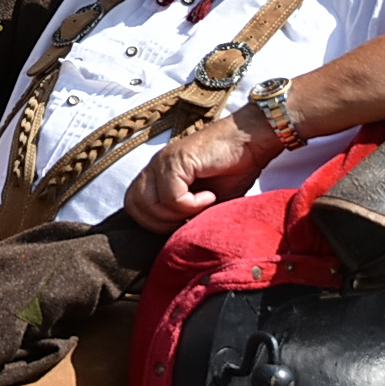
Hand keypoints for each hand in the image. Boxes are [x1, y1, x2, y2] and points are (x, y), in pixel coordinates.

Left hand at [123, 105, 282, 233]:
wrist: (251, 141)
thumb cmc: (232, 172)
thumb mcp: (203, 202)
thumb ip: (184, 215)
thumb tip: (175, 243)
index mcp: (157, 176)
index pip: (133, 207)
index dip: (154, 223)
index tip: (183, 224)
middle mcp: (155, 167)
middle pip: (134, 206)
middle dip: (161, 223)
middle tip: (189, 219)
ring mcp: (164, 161)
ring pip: (149, 203)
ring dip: (177, 214)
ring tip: (202, 206)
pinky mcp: (178, 158)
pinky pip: (172, 196)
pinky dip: (192, 204)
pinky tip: (210, 195)